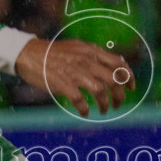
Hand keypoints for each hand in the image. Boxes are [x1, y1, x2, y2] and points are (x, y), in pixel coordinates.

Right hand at [15, 37, 133, 116]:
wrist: (29, 53)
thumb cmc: (54, 52)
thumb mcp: (78, 47)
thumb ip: (94, 55)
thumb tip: (112, 63)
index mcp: (92, 52)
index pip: (119, 64)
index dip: (129, 77)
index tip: (131, 88)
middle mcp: (87, 61)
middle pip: (114, 81)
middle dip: (120, 96)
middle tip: (118, 104)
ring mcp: (75, 73)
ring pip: (100, 92)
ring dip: (104, 104)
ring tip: (103, 111)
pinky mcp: (63, 84)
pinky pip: (80, 101)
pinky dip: (85, 109)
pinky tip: (85, 113)